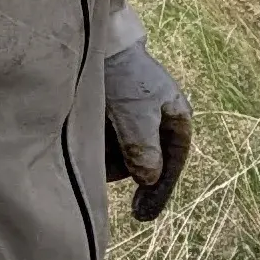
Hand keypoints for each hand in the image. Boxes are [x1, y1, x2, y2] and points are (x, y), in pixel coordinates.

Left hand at [104, 30, 191, 221]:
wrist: (95, 44)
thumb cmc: (124, 76)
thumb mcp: (137, 115)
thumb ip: (144, 150)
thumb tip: (149, 178)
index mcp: (176, 117)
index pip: (173, 162)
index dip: (159, 190)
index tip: (141, 214)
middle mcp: (156, 119)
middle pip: (147, 161)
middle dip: (127, 171)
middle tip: (102, 176)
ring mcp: (132, 116)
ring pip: (124, 154)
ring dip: (108, 159)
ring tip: (89, 149)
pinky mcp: (109, 114)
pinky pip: (106, 143)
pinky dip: (97, 148)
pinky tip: (83, 143)